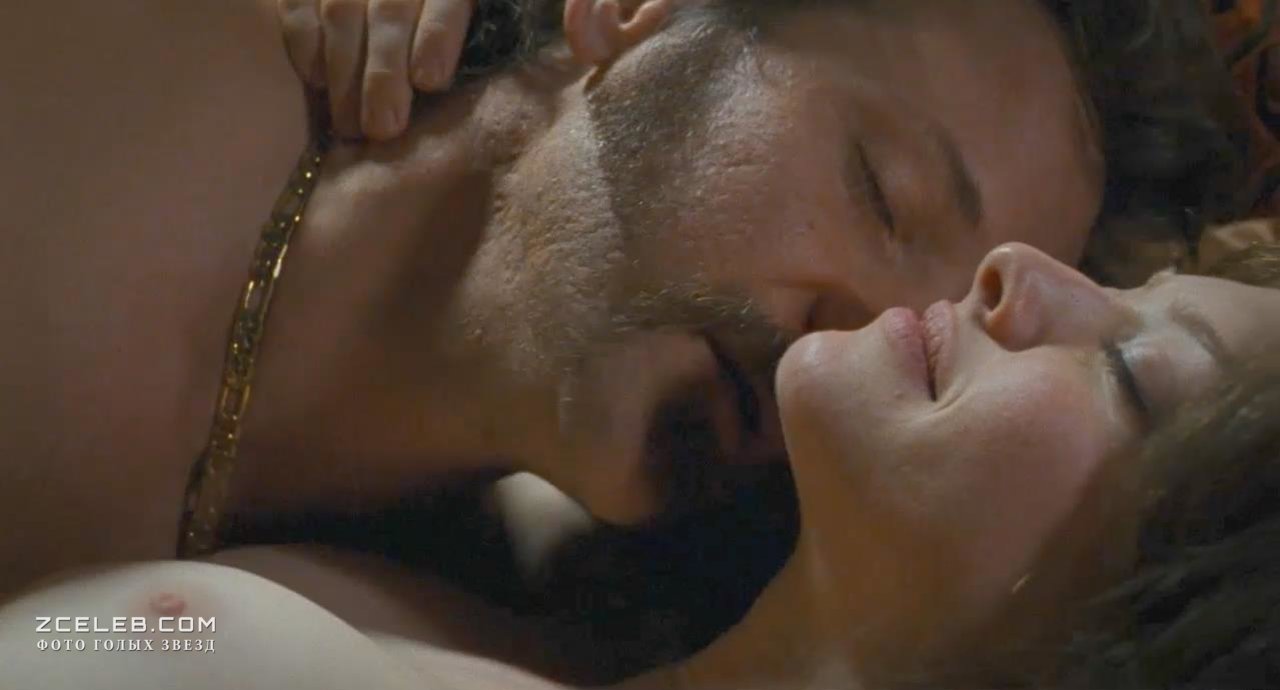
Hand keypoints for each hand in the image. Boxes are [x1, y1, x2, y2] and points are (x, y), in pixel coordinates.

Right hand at [278, 0, 473, 139]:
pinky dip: (305, 43)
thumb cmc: (434, 30)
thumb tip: (449, 91)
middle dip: (385, 73)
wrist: (384, 10)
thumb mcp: (458, 25)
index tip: (430, 81)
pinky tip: (316, 81)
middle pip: (391, 11)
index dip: (437, 35)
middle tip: (382, 128)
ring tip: (350, 127)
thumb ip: (456, 42)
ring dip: (345, 74)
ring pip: (342, 10)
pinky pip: (298, 5)